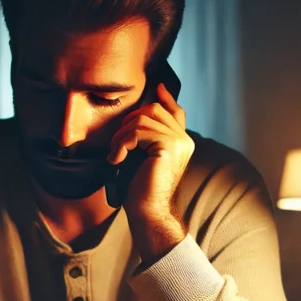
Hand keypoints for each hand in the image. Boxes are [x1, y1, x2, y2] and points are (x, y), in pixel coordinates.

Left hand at [108, 83, 194, 262]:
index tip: (157, 87)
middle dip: (128, 122)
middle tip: (116, 145)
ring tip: (115, 155)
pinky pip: (138, 131)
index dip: (165, 97)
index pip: (174, 111)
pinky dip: (122, 143)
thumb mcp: (142, 156)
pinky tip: (117, 160)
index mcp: (182, 142)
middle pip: (153, 109)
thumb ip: (144, 136)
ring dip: (121, 135)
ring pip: (143, 118)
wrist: (149, 213)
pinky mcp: (169, 146)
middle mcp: (185, 140)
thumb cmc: (142, 189)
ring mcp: (180, 142)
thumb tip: (136, 115)